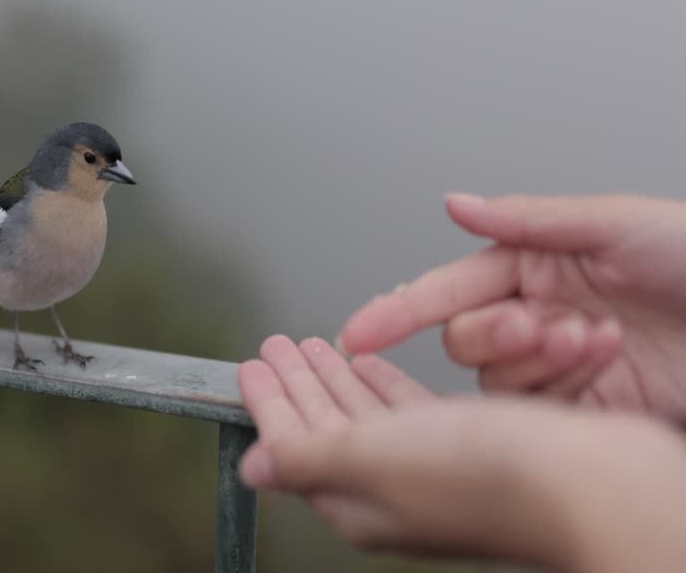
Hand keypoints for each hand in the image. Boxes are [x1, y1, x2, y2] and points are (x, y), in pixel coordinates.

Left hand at [238, 335, 685, 571]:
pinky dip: (384, 385)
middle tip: (274, 344)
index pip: (293, 445)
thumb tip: (252, 469)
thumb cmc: (486, 475)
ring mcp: (435, 472)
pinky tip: (370, 364)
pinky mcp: (475, 450)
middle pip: (326, 427)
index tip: (249, 363)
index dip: (269, 402)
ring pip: (366, 417)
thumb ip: (308, 459)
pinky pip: (410, 413)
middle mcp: (393, 491)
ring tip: (311, 345)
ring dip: (336, 378)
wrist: (595, 488)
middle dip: (298, 383)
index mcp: (358, 501)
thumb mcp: (375, 458)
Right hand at [340, 193, 685, 422]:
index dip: (400, 311)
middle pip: (467, 340)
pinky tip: (604, 360)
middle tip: (537, 325)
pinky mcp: (589, 409)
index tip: (358, 334)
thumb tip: (455, 203)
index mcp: (534, 266)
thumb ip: (527, 218)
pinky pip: (542, 413)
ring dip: (538, 359)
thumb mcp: (615, 222)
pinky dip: (564, 388)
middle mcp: (538, 315)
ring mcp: (562, 366)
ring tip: (594, 338)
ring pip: (499, 381)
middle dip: (495, 334)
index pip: (449, 290)